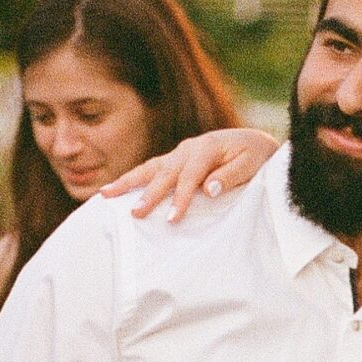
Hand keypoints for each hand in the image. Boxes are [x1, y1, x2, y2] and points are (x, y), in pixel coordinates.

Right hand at [102, 127, 279, 220]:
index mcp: (207, 147)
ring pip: (150, 168)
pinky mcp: (175, 158)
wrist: (255, 142)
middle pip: (164, 173)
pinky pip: (151, 169)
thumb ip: (230, 176)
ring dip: (127, 181)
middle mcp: (189, 148)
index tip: (173, 219)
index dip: (181, 199)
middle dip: (148, 194)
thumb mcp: (252, 165)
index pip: (190, 177)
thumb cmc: (256, 156)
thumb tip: (208, 189)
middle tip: (135, 214)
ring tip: (106, 194)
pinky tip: (116, 189)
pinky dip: (134, 178)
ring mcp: (179, 152)